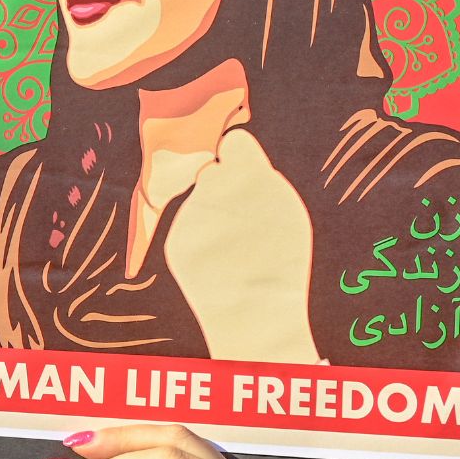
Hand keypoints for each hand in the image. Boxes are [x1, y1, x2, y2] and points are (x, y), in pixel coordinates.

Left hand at [165, 129, 317, 362]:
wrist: (256, 315)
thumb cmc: (281, 262)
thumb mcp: (284, 211)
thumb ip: (257, 176)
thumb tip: (233, 143)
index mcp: (253, 178)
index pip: (234, 143)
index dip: (239, 157)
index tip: (244, 171)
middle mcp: (217, 191)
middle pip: (213, 173)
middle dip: (224, 189)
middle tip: (242, 219)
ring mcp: (192, 216)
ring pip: (198, 202)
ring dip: (211, 215)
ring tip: (232, 246)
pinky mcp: (175, 239)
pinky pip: (187, 227)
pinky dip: (199, 238)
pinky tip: (217, 260)